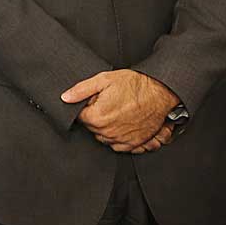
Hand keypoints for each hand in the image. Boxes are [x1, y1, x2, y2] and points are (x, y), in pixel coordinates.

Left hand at [62, 70, 177, 151]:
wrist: (160, 92)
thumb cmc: (135, 85)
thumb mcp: (104, 80)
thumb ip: (81, 90)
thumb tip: (65, 97)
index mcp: (97, 117)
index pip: (80, 118)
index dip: (86, 107)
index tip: (95, 100)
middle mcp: (108, 132)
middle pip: (91, 128)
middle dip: (96, 116)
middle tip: (108, 103)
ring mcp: (121, 140)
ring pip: (103, 137)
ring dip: (106, 126)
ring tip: (117, 111)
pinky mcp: (133, 144)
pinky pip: (117, 145)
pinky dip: (117, 136)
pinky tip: (123, 122)